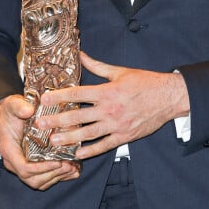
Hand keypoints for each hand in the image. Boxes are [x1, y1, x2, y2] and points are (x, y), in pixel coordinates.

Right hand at [0, 94, 79, 189]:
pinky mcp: (32, 166)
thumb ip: (19, 107)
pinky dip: (58, 177)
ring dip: (57, 177)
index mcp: (9, 150)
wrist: (10, 115)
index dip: (41, 168)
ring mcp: (22, 166)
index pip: (23, 168)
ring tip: (72, 167)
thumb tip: (28, 110)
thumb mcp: (13, 105)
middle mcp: (14, 162)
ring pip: (38, 182)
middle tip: (68, 165)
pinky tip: (73, 170)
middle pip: (32, 179)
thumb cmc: (12, 111)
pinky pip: (44, 179)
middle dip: (52, 174)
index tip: (57, 161)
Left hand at [38, 52, 189, 159]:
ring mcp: (117, 125)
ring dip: (69, 138)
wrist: (168, 98)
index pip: (78, 94)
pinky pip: (104, 145)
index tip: (44, 99)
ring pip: (88, 134)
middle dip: (57, 120)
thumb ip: (97, 66)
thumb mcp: (120, 71)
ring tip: (53, 141)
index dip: (59, 96)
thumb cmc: (145, 83)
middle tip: (40, 124)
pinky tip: (78, 154)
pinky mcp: (124, 136)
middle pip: (78, 116)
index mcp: (107, 91)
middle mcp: (109, 109)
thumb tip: (81, 54)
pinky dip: (91, 151)